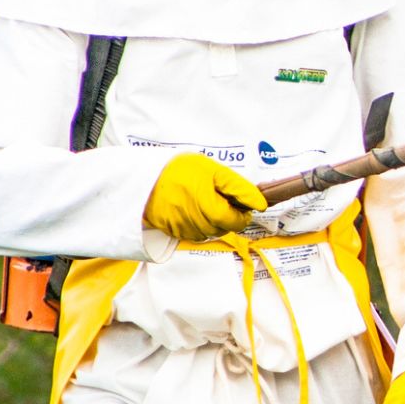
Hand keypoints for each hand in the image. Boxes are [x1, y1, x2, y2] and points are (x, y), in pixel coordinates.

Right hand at [142, 153, 265, 240]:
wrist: (144, 174)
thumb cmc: (179, 169)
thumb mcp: (214, 171)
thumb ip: (239, 188)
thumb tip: (260, 202)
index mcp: (208, 206)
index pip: (235, 221)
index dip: (241, 213)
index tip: (239, 204)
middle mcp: (195, 222)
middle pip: (222, 229)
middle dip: (226, 217)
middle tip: (219, 199)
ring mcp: (182, 228)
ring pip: (207, 233)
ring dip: (211, 222)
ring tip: (203, 202)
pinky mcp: (170, 231)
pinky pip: (191, 234)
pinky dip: (196, 224)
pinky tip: (191, 209)